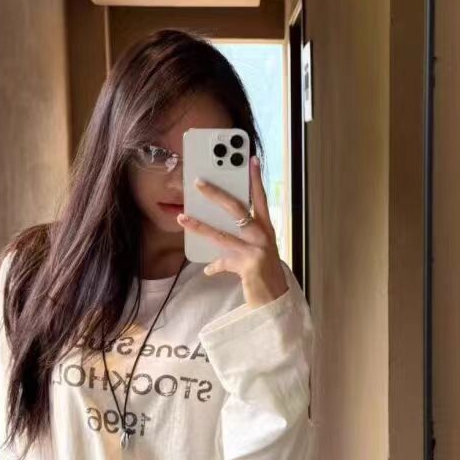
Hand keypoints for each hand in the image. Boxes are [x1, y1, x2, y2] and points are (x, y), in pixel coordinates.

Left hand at [177, 156, 287, 309]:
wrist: (276, 300)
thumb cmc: (265, 273)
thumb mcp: (257, 252)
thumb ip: (239, 241)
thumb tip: (214, 241)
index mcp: (267, 229)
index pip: (261, 198)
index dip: (256, 179)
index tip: (250, 159)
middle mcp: (264, 236)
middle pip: (238, 209)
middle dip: (217, 194)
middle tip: (199, 182)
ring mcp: (257, 250)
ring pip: (223, 233)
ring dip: (200, 226)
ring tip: (183, 218)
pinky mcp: (249, 266)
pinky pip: (223, 262)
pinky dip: (215, 266)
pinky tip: (208, 269)